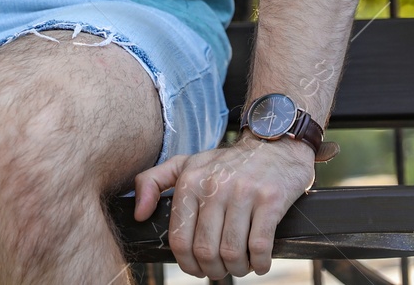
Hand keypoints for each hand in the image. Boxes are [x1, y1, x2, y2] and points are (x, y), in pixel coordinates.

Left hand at [131, 133, 314, 277]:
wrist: (275, 143)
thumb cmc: (228, 162)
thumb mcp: (188, 163)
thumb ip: (153, 182)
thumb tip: (139, 214)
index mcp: (190, 181)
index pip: (179, 239)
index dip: (188, 265)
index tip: (199, 268)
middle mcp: (214, 185)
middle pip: (205, 250)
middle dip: (214, 270)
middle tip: (223, 269)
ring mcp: (243, 191)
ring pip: (232, 252)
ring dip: (238, 269)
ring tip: (242, 264)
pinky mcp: (270, 198)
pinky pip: (260, 246)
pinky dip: (260, 263)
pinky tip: (260, 262)